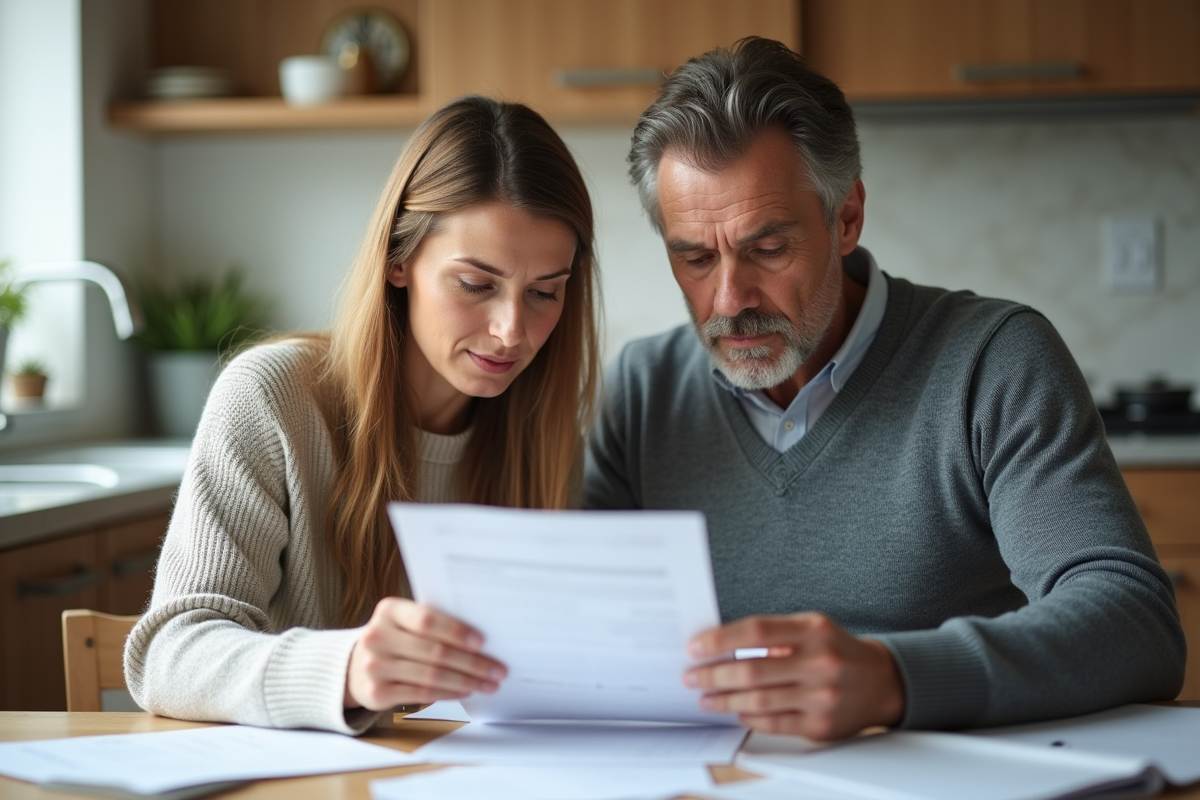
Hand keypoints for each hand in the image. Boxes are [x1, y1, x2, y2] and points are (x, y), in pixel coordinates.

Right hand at [344, 597, 506, 709]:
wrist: (354, 665)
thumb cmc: (394, 639)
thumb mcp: (404, 622)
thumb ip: (433, 624)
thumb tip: (481, 639)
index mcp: (388, 611)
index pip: (426, 620)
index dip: (456, 631)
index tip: (482, 642)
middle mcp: (377, 637)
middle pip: (435, 652)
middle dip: (473, 663)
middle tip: (498, 670)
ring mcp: (374, 667)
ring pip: (431, 676)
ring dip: (466, 681)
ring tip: (488, 683)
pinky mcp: (376, 693)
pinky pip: (422, 694)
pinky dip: (449, 693)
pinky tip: (466, 691)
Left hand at [684, 613, 904, 739]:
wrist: (882, 682)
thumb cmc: (836, 650)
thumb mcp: (812, 627)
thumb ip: (773, 634)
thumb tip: (721, 646)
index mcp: (813, 630)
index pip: (755, 631)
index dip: (720, 640)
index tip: (695, 647)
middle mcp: (819, 662)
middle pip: (751, 669)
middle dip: (713, 674)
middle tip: (692, 676)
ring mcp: (821, 696)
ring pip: (758, 700)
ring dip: (724, 700)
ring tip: (706, 697)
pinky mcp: (821, 725)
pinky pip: (773, 723)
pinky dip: (748, 717)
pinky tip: (736, 711)